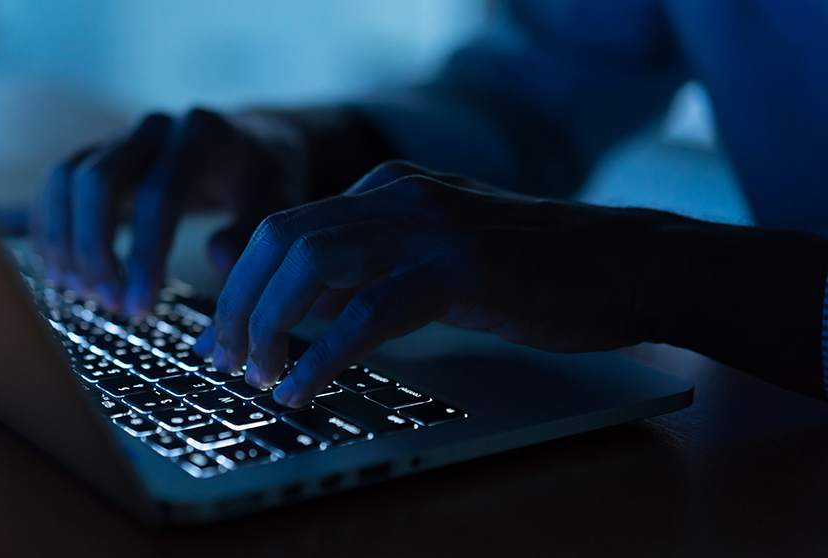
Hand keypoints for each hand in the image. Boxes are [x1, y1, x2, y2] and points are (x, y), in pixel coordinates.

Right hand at [31, 109, 304, 315]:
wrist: (251, 146)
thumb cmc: (264, 182)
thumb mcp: (278, 204)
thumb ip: (252, 231)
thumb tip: (218, 259)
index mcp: (202, 136)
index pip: (158, 196)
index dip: (143, 256)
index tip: (140, 308)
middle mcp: (154, 129)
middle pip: (97, 182)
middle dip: (95, 251)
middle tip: (110, 305)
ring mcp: (122, 137)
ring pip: (66, 180)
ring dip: (65, 241)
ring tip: (83, 293)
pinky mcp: (99, 153)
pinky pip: (57, 184)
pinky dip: (52, 228)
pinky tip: (65, 272)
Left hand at [198, 161, 672, 406]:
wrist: (626, 262)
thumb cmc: (532, 270)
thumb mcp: (431, 258)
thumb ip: (366, 270)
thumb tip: (296, 307)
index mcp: (384, 188)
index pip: (283, 227)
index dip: (238, 284)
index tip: (221, 335)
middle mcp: (396, 194)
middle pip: (279, 240)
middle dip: (238, 305)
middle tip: (226, 360)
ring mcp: (428, 226)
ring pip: (310, 264)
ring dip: (269, 326)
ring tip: (258, 377)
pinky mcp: (460, 268)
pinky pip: (368, 310)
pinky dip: (323, 355)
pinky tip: (303, 387)